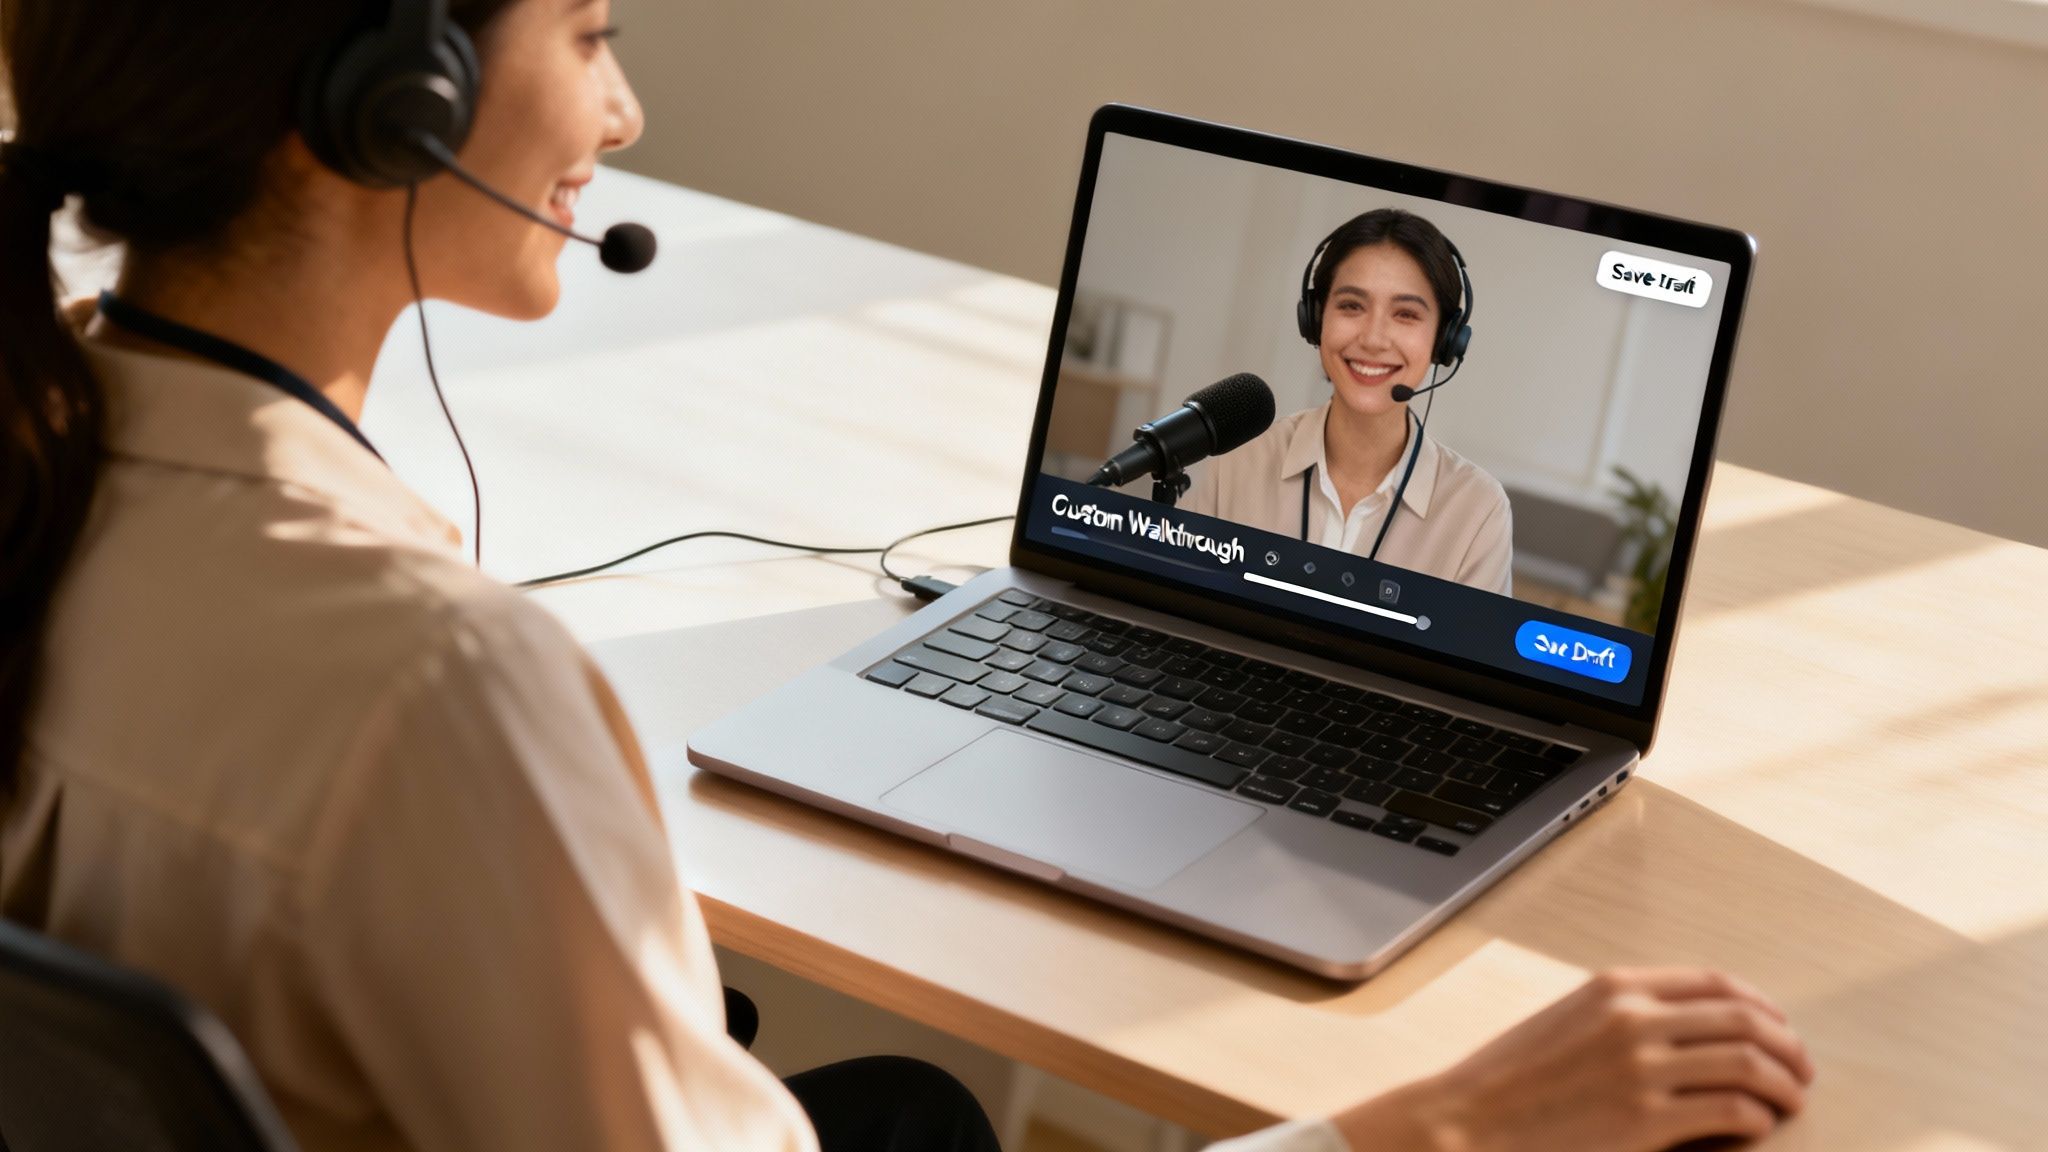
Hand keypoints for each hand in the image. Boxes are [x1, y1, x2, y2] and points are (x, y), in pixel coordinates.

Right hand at [1333, 967, 1815, 1151]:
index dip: (1762, 1006)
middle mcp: (1633, 1018)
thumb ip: (1622, 1016)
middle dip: (1786, 1046)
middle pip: (1745, 1019)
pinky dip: (1758, 1118)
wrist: (1466, 1122)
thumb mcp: (1566, 1022)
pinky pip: (1731, 1110)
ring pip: (1748, 1062)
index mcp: (1615, 987)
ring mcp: (1641, 1068)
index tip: (1778, 1029)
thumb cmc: (1511, 1081)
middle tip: (1799, 1072)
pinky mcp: (1646, 1120)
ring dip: (1783, 1084)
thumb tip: (1690, 1030)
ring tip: (1789, 1102)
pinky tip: (1757, 1128)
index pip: (1716, 983)